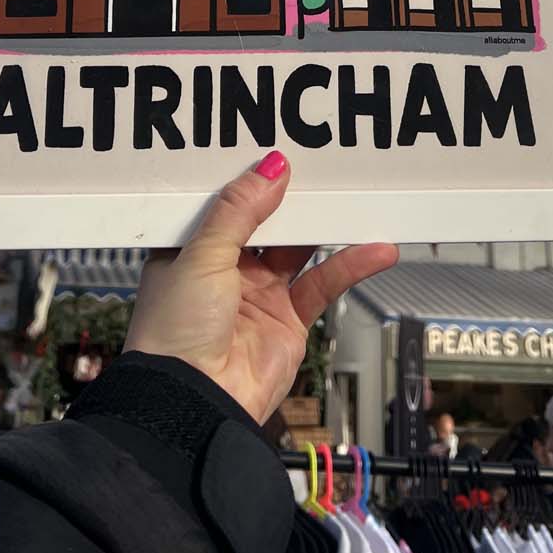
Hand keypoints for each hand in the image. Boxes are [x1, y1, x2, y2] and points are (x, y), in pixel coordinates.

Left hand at [124, 151, 398, 422]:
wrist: (195, 404)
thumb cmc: (177, 331)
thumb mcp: (203, 255)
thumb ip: (240, 210)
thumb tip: (271, 167)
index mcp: (191, 249)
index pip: (224, 202)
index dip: (249, 178)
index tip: (277, 148)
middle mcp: (224, 269)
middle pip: (266, 221)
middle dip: (293, 197)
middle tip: (323, 165)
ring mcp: (259, 295)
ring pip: (300, 248)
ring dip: (327, 226)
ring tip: (357, 197)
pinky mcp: (289, 320)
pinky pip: (323, 283)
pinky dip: (350, 265)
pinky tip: (375, 249)